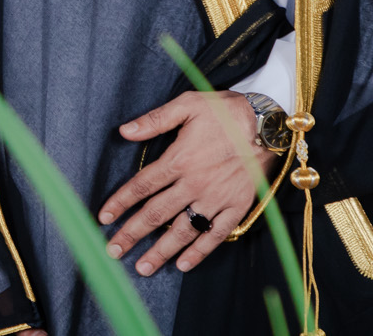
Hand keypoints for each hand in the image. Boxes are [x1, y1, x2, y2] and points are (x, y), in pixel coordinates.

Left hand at [96, 90, 276, 275]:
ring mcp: (216, 198)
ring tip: (143, 267)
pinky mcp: (237, 206)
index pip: (141, 186)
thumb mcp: (187, 105)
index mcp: (179, 159)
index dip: (120, 203)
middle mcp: (194, 183)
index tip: (103, 219)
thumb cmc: (226, 111)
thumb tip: (123, 131)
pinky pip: (216, 234)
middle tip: (113, 251)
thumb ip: (154, 120)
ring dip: (161, 251)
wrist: (268, 124)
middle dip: (132, 234)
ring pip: (183, 230)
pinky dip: (200, 251)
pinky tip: (183, 264)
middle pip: (156, 214)